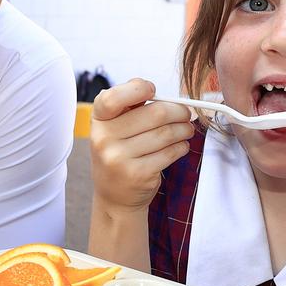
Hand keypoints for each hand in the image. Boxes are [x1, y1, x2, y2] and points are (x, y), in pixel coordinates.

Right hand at [90, 78, 196, 213]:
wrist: (115, 196)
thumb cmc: (119, 153)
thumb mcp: (113, 127)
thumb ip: (129, 106)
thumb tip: (157, 92)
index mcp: (98, 120)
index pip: (113, 98)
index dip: (138, 89)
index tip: (153, 91)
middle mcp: (104, 139)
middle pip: (155, 113)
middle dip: (178, 111)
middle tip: (186, 114)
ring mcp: (119, 158)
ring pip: (166, 133)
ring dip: (184, 129)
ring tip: (187, 130)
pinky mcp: (138, 174)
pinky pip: (170, 152)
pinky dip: (181, 146)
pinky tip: (181, 146)